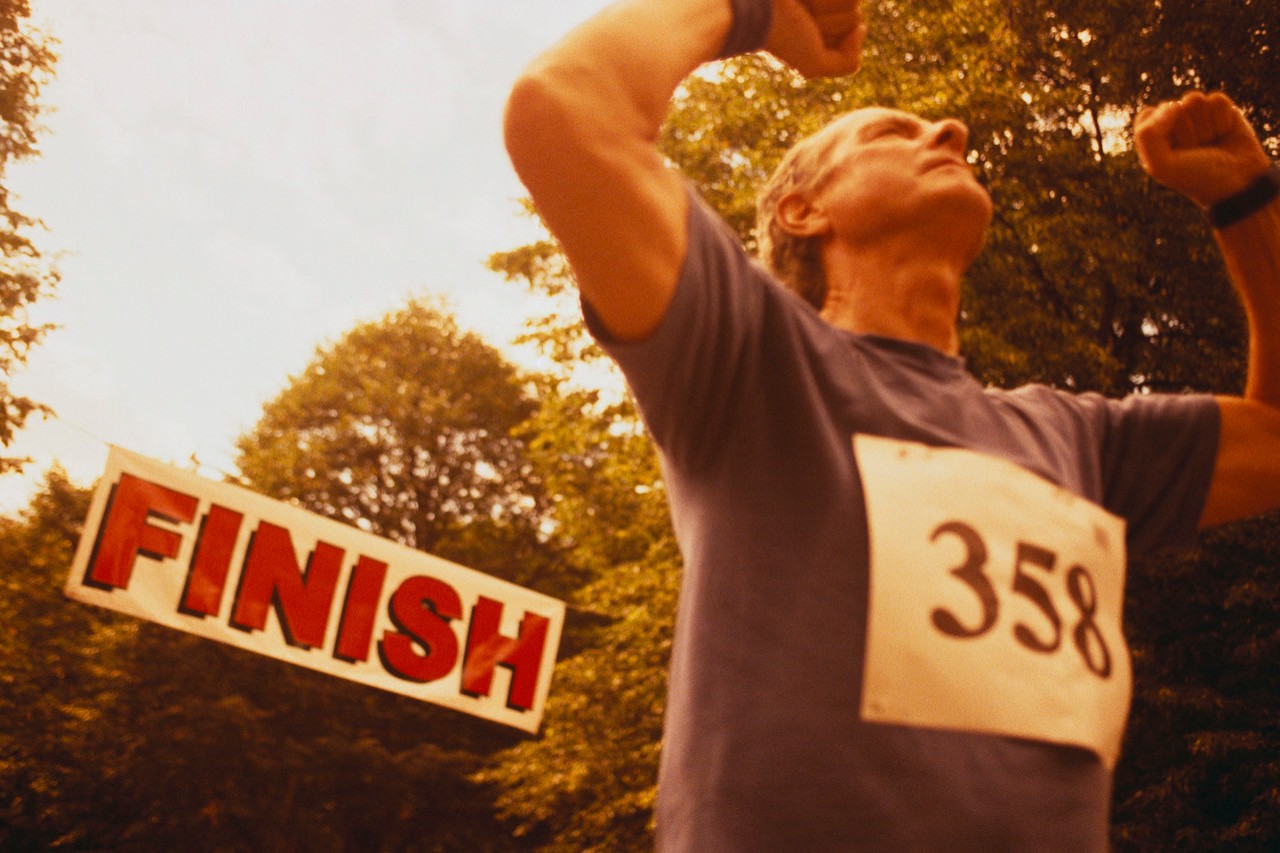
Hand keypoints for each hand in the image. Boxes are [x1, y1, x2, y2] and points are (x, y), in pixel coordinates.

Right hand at [766, 0, 865, 78]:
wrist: (757, 9)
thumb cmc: (783, 37)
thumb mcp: (814, 65)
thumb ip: (847, 62)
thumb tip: (861, 28)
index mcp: (827, 27)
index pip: (857, 30)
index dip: (835, 36)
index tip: (807, 36)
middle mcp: (828, 6)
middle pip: (855, 15)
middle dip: (830, 21)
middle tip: (803, 20)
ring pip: (853, 0)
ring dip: (826, 4)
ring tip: (802, 5)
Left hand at [1134, 91, 1271, 207]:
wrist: (1237, 182)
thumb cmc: (1196, 176)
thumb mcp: (1161, 166)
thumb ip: (1148, 136)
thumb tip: (1171, 105)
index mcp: (1155, 138)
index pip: (1148, 114)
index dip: (1160, 129)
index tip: (1172, 150)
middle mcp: (1174, 125)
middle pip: (1173, 106)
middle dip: (1185, 130)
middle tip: (1195, 151)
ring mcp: (1199, 116)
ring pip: (1194, 99)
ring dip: (1204, 125)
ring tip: (1209, 143)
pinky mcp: (1221, 110)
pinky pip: (1217, 100)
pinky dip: (1222, 119)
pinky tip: (1224, 134)